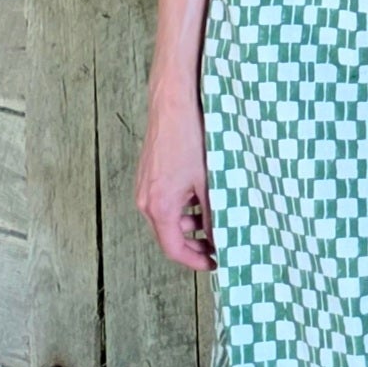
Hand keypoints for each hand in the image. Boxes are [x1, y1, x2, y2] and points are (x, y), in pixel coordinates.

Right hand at [136, 91, 215, 272]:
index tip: (215, 263)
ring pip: (169, 217)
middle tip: (221, 243)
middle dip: (196, 242)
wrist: (174, 103)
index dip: (196, 261)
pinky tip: (205, 195)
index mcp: (158, 207)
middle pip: (170, 235)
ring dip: (192, 222)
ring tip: (218, 216)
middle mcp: (146, 200)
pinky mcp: (150, 175)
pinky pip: (166, 201)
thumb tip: (221, 239)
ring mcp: (145, 187)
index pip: (174, 249)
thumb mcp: (209, 182)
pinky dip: (185, 205)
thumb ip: (213, 214)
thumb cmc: (190, 138)